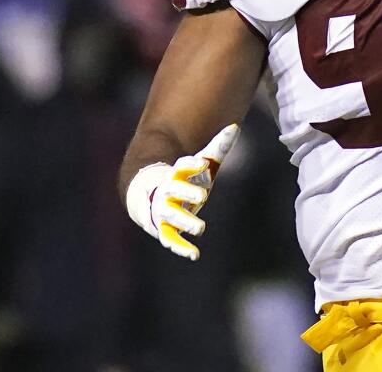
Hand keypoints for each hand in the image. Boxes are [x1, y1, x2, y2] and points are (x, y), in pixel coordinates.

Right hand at [125, 123, 238, 259]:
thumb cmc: (182, 177)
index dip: (190, 165)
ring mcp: (162, 210)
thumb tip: (235, 127)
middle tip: (202, 196)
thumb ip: (216, 148)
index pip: (181, 167)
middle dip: (186, 192)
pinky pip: (170, 239)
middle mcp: (166, 191)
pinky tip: (194, 254)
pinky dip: (181, 247)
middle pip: (174, 190)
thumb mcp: (200, 163)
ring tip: (201, 228)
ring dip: (185, 221)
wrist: (146, 194)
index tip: (203, 163)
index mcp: (176, 173)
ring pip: (171, 216)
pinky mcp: (162, 229)